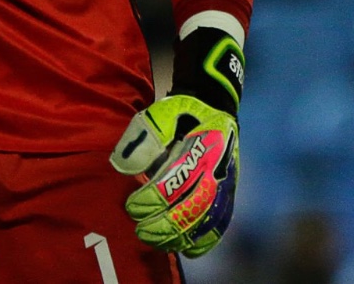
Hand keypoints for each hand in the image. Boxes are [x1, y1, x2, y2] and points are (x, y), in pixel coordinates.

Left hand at [110, 26, 242, 256]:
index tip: (132, 207)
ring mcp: (226, 182)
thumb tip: (124, 168)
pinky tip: (187, 249)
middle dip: (163, 224)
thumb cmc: (181, 112)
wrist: (214, 105)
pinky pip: (221, 221)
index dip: (152, 199)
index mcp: (201, 146)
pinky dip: (205, 239)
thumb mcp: (159, 113)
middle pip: (192, 207)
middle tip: (139, 229)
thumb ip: (142, 137)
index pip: (175, 182)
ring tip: (154, 241)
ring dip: (178, 235)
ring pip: (205, 219)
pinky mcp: (229, 192)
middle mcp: (217, 168)